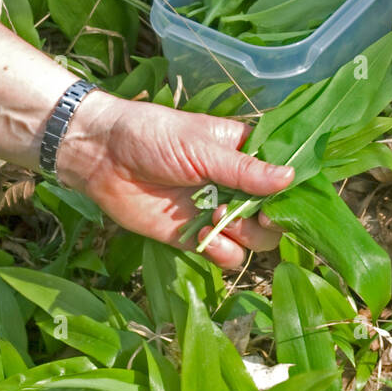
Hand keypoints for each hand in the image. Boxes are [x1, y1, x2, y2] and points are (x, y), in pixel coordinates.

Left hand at [55, 92, 292, 267]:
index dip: (290, 190)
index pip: (281, 174)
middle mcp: (233, 184)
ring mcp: (214, 211)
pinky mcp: (192, 236)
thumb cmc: (151, 136)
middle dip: (268, 217)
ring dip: (246, 234)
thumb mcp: (200, 147)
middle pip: (273, 212)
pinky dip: (225, 252)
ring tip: (220, 217)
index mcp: (241, 153)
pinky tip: (210, 237)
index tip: (286, 198)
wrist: (101, 156)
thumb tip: (291, 178)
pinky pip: (224, 254)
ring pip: (254, 238)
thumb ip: (244, 169)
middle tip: (250, 212)